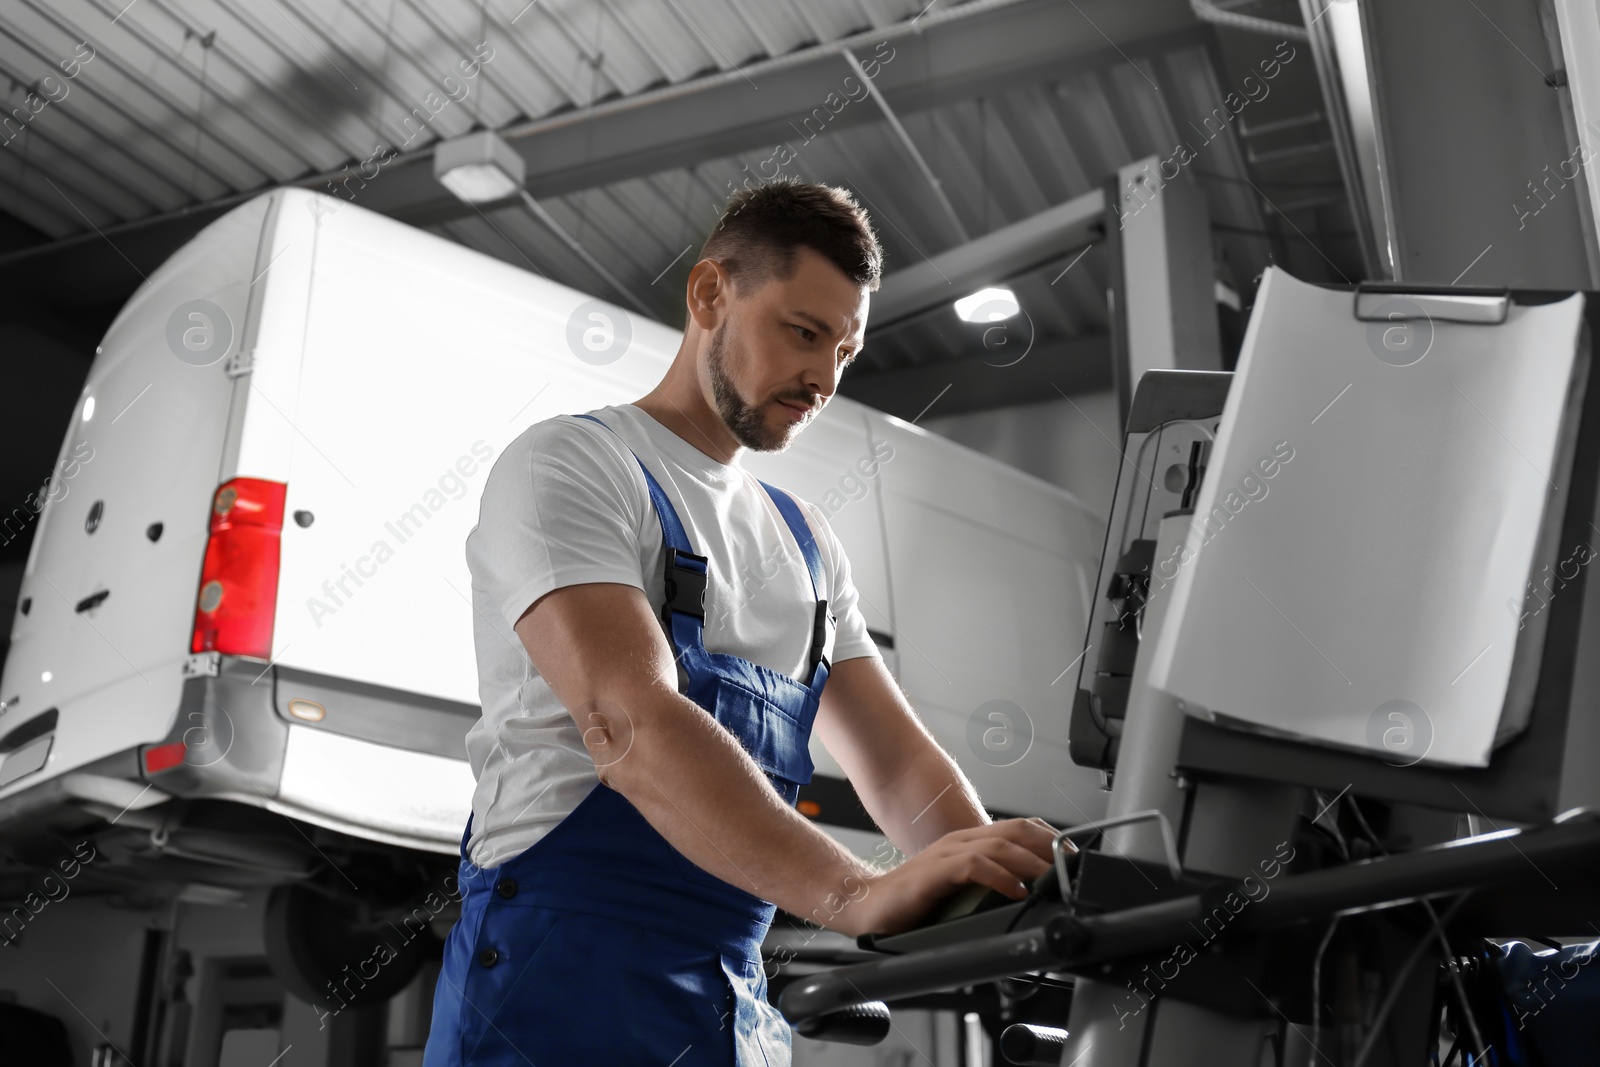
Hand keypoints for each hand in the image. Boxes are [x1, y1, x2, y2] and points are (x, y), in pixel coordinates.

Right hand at [834, 817, 1071, 937]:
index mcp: (969, 842)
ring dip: (1031, 862)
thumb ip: (988, 884)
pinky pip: (974, 866)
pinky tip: (1015, 891)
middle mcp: (961, 841)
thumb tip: (1029, 894)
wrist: (869, 905)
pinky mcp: (935, 872)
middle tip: (1071, 867)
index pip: (1020, 827)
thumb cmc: (914, 901)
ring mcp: (947, 854)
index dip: (1051, 839)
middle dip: (1050, 846)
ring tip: (1050, 879)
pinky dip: (1001, 878)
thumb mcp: (960, 888)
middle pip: (1017, 830)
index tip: (1073, 858)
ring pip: (1000, 846)